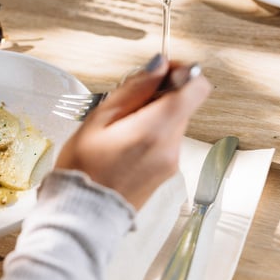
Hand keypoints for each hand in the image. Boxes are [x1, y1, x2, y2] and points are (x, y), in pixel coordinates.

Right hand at [55, 55, 210, 209]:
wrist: (83, 214)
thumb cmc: (82, 169)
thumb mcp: (98, 120)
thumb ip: (134, 89)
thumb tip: (159, 65)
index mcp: (155, 129)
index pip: (196, 87)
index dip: (180, 73)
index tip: (157, 74)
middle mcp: (171, 145)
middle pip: (182, 104)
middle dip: (158, 97)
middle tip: (124, 105)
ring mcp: (171, 161)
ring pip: (173, 122)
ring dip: (152, 116)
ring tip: (118, 128)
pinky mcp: (166, 172)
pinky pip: (166, 141)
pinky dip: (150, 134)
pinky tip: (123, 144)